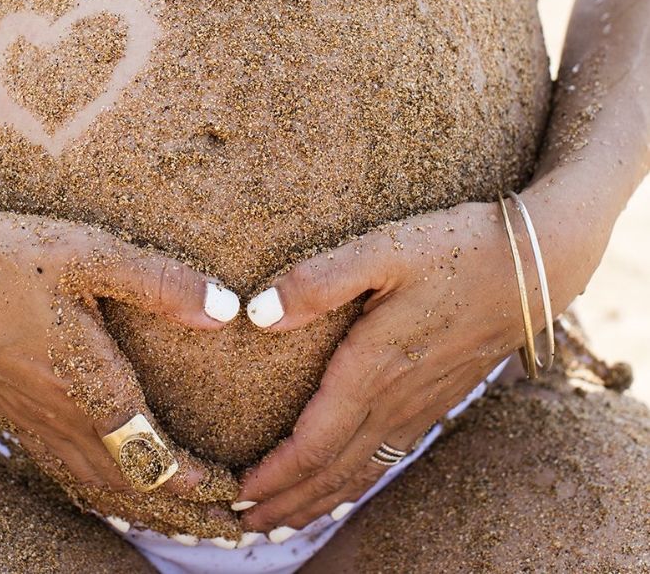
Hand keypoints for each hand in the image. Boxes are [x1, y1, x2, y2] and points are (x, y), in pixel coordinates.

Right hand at [0, 178, 239, 499]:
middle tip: (215, 513)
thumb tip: (226, 311)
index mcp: (86, 384)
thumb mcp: (91, 254)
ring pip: (88, 477)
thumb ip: (161, 284)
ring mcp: (25, 414)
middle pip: (123, 480)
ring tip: (169, 506)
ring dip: (134, 496)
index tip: (229, 490)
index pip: (150, 457)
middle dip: (175, 501)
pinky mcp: (4, 404)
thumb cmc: (4, 255)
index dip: (193, 480)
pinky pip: (56, 461)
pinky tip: (97, 471)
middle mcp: (56, 413)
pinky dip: (92, 480)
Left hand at [237, 195, 596, 533]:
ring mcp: (420, 404)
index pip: (314, 442)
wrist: (534, 265)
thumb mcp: (385, 249)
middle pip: (332, 471)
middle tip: (244, 523)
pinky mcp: (437, 399)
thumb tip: (259, 314)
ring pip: (361, 471)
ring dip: (317, 501)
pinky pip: (389, 457)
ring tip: (283, 522)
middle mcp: (395, 399)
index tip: (237, 492)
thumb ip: (320, 280)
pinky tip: (345, 488)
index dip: (275, 474)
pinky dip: (357, 484)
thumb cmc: (457, 250)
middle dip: (286, 502)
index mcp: (373, 367)